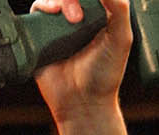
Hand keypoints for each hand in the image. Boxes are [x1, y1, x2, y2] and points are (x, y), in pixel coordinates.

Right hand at [31, 0, 133, 123]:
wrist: (81, 101)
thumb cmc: (105, 75)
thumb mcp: (121, 39)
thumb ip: (119, 10)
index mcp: (101, 18)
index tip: (89, 3)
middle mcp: (80, 19)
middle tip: (78, 17)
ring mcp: (60, 25)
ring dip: (60, 1)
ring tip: (71, 21)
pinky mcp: (41, 33)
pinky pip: (37, 10)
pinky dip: (44, 6)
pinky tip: (51, 13)